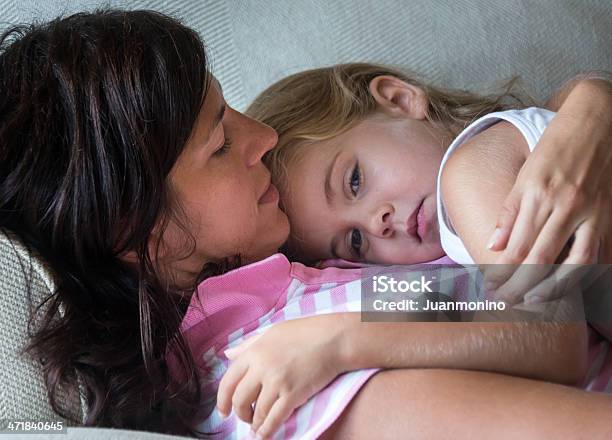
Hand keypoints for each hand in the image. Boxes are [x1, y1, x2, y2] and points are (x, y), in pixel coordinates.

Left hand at [216, 315, 346, 438]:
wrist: (333, 339)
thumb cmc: (305, 332)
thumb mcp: (271, 332)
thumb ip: (248, 344)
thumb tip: (227, 354)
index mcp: (254, 351)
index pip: (228, 381)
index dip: (222, 400)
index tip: (224, 411)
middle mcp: (262, 367)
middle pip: (239, 399)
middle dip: (240, 413)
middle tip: (244, 417)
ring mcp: (277, 382)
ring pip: (257, 412)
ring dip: (255, 423)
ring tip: (257, 427)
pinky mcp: (293, 394)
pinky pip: (274, 418)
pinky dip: (267, 429)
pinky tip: (265, 434)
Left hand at [484, 79, 611, 303]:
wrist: (599, 122)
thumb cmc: (556, 146)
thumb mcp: (526, 174)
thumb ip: (509, 211)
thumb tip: (493, 244)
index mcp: (537, 195)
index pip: (516, 247)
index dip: (502, 272)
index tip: (491, 288)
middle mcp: (564, 207)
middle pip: (539, 259)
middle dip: (520, 286)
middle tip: (505, 303)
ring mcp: (590, 212)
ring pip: (573, 263)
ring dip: (553, 288)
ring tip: (534, 301)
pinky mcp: (608, 215)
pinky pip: (598, 253)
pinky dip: (586, 273)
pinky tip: (572, 286)